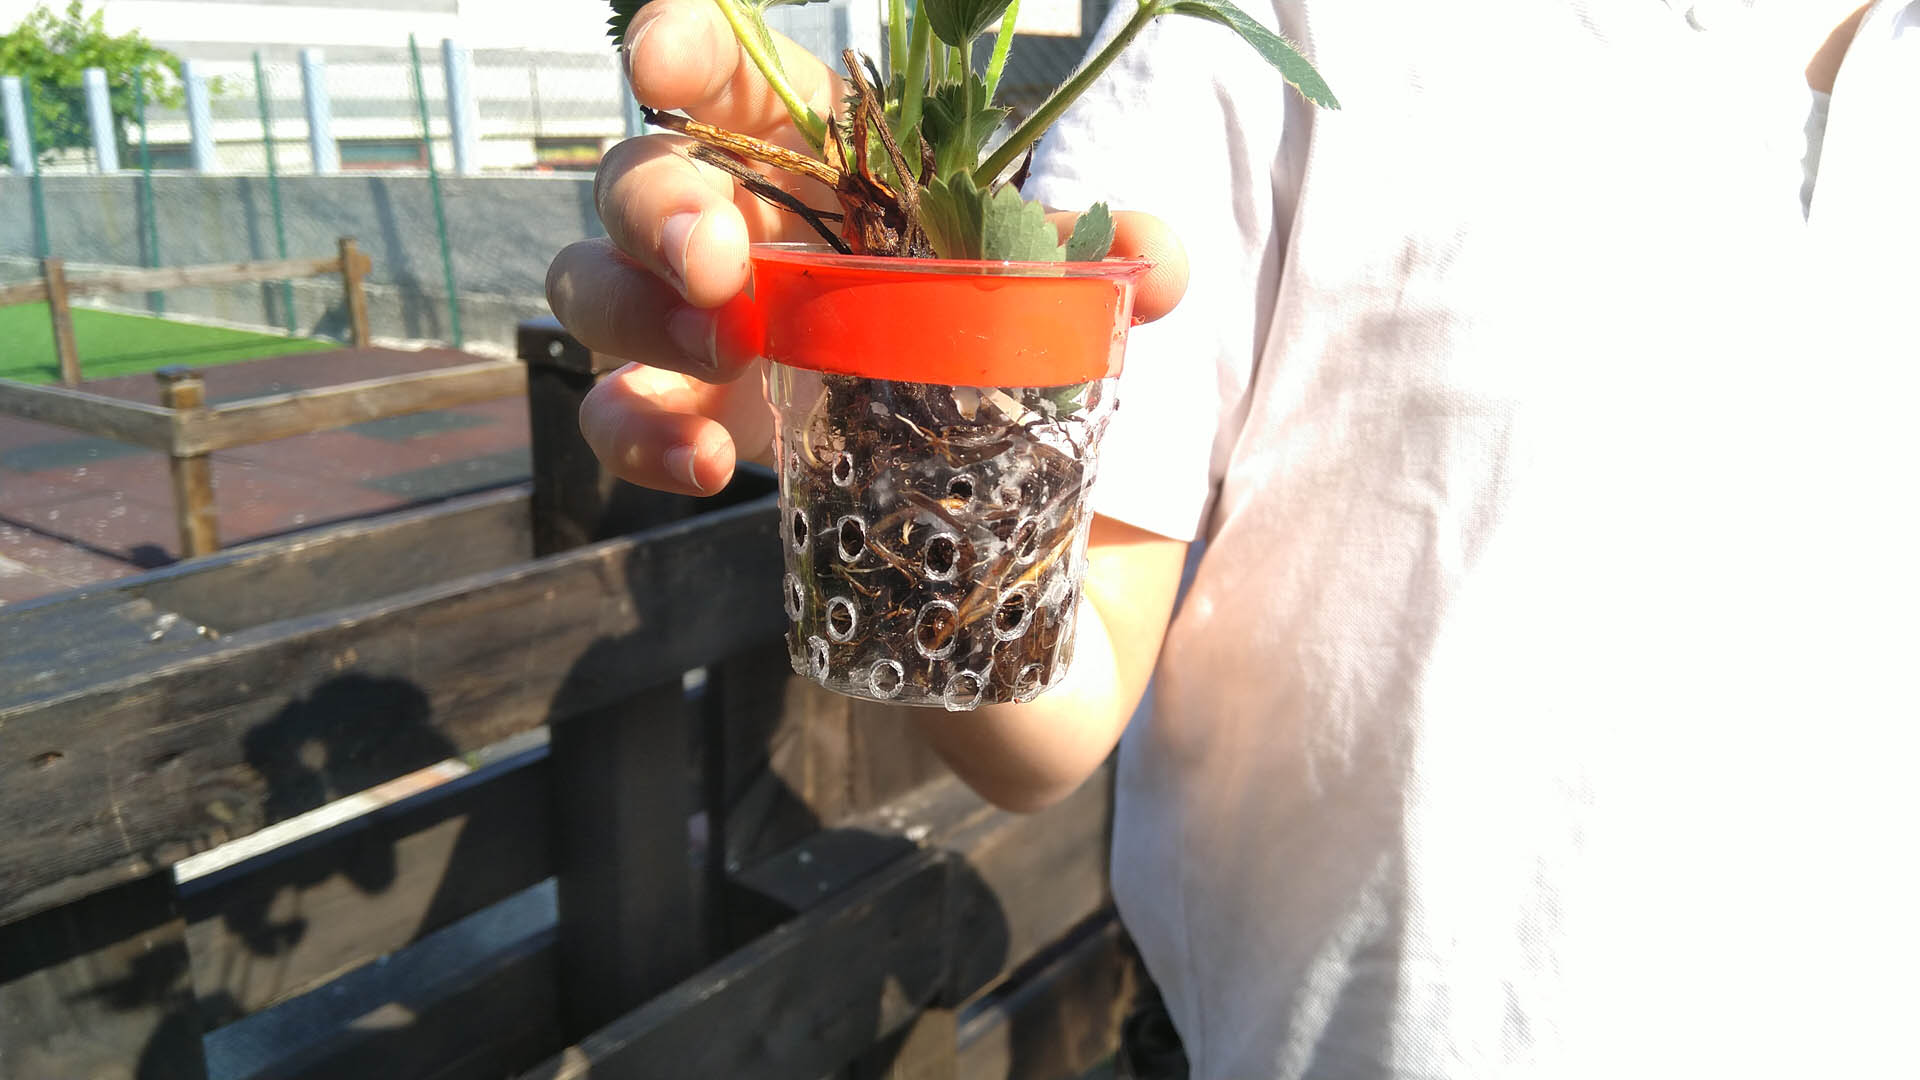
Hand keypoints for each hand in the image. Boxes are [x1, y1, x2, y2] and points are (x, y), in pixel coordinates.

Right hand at [546, 0, 1190, 496]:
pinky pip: (612, 410)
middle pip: (637, 176)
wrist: (949, 484)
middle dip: (659, 205)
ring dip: (637, 310)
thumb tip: (1161, 258)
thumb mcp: (1040, 301)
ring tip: (724, 349)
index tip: (659, 54)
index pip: (732, 77)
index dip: (685, 43)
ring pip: (592, 283)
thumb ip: (1091, 268)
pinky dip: (640, 432)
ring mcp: (689, 323)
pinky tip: (704, 461)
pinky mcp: (677, 411)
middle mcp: (732, 227)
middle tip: (720, 259)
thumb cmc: (976, 352)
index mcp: (811, 163)